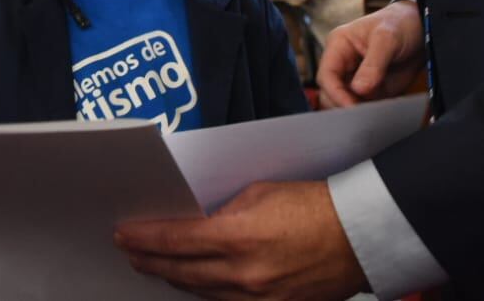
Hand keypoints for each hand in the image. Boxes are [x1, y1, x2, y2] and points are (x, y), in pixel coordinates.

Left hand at [115, 181, 365, 299]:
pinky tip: (193, 284)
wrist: (359, 235)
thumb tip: (197, 223)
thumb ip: (224, 211)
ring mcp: (258, 298)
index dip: (145, 239)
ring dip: (174, 279)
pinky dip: (205, 292)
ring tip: (155, 267)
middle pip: (181, 272)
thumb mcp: (260, 192)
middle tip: (130, 252)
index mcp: (239, 237)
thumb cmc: (315, 205)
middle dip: (151, 261)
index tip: (124, 234)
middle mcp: (244, 274)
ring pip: (200, 292)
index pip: (176, 241)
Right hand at [317, 0, 424, 107]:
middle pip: (330, 93)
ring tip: (374, 112)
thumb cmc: (399, 24)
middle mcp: (344, 64)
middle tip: (363, 113)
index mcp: (339, 45)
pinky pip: (363, 107)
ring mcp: (356, 79)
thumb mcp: (387, 38)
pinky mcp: (370, 90)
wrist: (421, 30)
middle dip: (343, 105)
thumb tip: (359, 89)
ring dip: (357, 111)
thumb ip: (373, 63)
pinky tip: (381, 111)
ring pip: (344, 103)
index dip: (335, 93)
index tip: (351, 106)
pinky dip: (370, 113)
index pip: (326, 75)